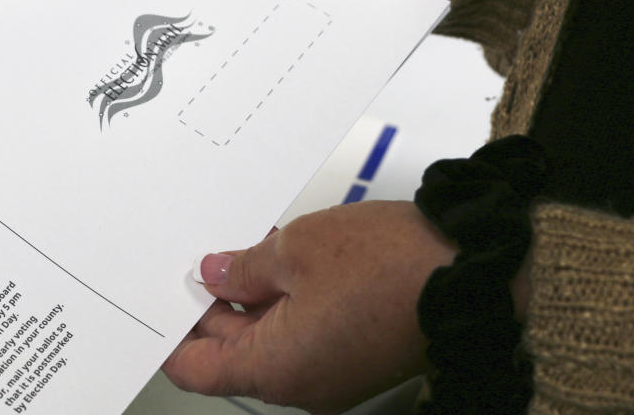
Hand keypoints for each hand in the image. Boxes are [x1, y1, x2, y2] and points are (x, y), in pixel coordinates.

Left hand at [162, 200, 456, 413]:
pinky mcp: (355, 356)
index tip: (161, 299)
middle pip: (232, 352)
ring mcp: (331, 374)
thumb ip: (243, 267)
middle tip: (200, 257)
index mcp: (276, 369)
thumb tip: (214, 273)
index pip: (197, 369)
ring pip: (268, 340)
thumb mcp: (296, 250)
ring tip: (242, 249)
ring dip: (251, 298)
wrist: (473, 273)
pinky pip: (302, 335)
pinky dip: (284, 302)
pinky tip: (280, 260)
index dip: (173, 334)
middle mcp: (301, 385)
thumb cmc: (390, 265)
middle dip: (212, 305)